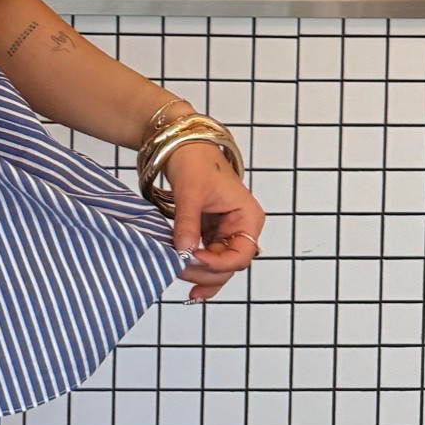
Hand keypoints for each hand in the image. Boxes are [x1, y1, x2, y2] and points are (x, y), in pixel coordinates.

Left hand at [166, 140, 264, 301]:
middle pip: (229, 265)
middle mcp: (241, 228)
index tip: (192, 258)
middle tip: (178, 270)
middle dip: (205, 272)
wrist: (182, 146)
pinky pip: (206, 257)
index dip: (218, 263)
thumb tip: (183, 251)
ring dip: (199, 274)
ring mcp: (225, 232)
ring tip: (176, 275)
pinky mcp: (209, 233)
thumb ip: (188, 222)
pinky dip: (196, 267)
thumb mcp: (191, 191)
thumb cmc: (196, 160)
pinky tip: (185, 278)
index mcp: (248, 217)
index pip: (241, 254)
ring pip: (217, 265)